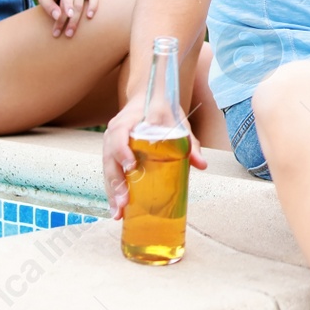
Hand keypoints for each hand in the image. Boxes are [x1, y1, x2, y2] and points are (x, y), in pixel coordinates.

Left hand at [37, 0, 96, 36]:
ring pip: (81, 3)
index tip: (68, 15)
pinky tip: (89, 16)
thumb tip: (57, 16)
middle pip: (73, 2)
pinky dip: (93, 6)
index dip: (67, 3)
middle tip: (65, 34)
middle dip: (69, 20)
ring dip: (77, 19)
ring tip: (71, 32)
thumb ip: (48, 5)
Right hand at [102, 98, 207, 218]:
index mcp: (128, 120)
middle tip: (124, 202)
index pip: (119, 134)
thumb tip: (202, 165)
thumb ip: (189, 143)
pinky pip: (109, 172)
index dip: (123, 150)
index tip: (132, 166)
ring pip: (107, 168)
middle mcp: (114, 132)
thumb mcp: (177, 122)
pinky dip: (112, 190)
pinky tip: (117, 209)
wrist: (148, 96)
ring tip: (118, 213)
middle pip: (109, 157)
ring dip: (111, 191)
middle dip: (115, 181)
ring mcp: (110, 143)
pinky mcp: (112, 153)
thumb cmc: (163, 110)